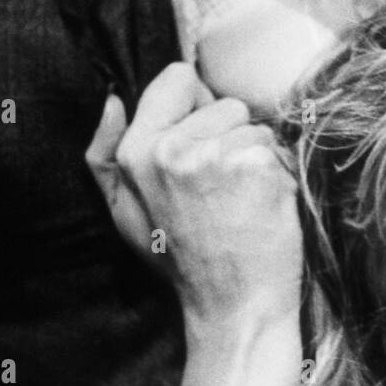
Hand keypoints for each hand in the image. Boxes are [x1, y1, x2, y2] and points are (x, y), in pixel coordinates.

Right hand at [86, 63, 306, 385]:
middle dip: (230, 137)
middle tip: (221, 189)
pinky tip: (262, 206)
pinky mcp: (258, 165)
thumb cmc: (182, 259)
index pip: (177, 79)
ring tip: (241, 201)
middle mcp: (172, 148)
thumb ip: (106, 154)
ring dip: (257, 158)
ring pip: (256, 126)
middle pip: (224, 103)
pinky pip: (279, 148)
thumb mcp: (125, 212)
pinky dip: (280, 173)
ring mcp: (216, 155)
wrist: (233, 305)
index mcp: (136, 152)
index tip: (201, 143)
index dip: (196, 106)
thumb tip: (112, 99)